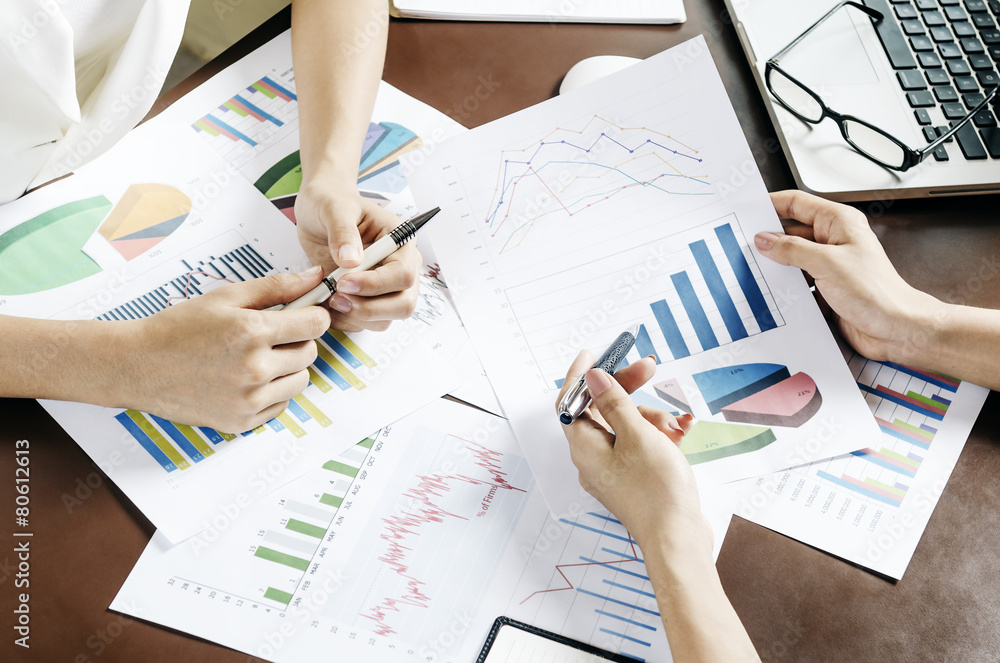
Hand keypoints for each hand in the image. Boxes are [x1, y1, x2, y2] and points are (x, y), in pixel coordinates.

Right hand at [121, 268, 331, 431]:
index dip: (313, 315)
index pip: (316, 324)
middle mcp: (254, 369)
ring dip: (288, 368)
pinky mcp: (241, 422)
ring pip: (300, 381)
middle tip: (269, 336)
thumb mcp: (226, 296)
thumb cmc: (179, 328)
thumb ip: (277, 286)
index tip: (303, 314)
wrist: (138, 365)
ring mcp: (248, 400)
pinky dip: (272, 392)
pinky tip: (246, 379)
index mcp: (252, 332)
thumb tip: (315, 277)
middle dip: (297, 340)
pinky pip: (280, 405)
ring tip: (257, 358)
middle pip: (310, 353)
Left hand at [294, 181, 420, 331]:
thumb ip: (342, 231)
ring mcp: (385, 287)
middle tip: (337, 298)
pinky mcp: (368, 300)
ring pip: (385, 319)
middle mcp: (399, 267)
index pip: (403, 274)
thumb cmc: (332, 202)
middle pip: (403, 304)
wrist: (319, 210)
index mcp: (400, 242)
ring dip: (355, 317)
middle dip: (369, 308)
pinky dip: (345, 321)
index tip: (343, 281)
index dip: (375, 284)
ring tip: (328, 299)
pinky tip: (326, 304)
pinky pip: (365, 323)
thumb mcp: (334, 208)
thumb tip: (351, 260)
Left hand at [557, 351, 710, 555]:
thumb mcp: (637, 435)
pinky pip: (636, 445)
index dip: (581, 375)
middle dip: (627, 389)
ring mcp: (611, 470)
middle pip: (600, 410)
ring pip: (623, 426)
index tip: (594, 353)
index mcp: (584, 447)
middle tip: (649, 367)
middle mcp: (592, 459)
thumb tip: (592, 377)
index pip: (570, 401)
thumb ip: (614, 402)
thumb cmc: (657, 491)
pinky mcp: (630, 479)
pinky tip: (677, 435)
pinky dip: (654, 435)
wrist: (679, 539)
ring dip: (648, 416)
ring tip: (674, 425)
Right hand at [756, 190, 942, 361]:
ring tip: (754, 268)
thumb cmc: (877, 293)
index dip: (770, 204)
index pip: (797, 204)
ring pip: (791, 259)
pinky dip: (784, 286)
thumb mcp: (827, 264)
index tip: (747, 209)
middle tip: (743, 243)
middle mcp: (834, 241)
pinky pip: (796, 282)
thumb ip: (792, 250)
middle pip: (791, 232)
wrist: (896, 329)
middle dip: (768, 238)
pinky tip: (771, 291)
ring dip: (775, 265)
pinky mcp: (825, 288)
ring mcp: (829, 266)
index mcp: (839, 223)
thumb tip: (765, 240)